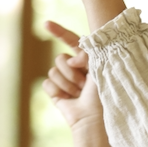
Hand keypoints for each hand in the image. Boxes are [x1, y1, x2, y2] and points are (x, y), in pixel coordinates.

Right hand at [42, 20, 115, 146]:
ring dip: (66, 83)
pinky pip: (47, 83)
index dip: (59, 32)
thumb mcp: (99, 70)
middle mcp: (76, 70)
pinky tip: (68, 100)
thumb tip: (70, 57)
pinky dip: (57, 92)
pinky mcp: (56, 93)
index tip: (46, 24)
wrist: (93, 122)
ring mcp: (65, 81)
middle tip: (83, 85)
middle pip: (60, 58)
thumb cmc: (101, 97)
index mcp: (88, 61)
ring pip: (53, 71)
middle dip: (70, 72)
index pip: (71, 41)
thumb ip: (87, 54)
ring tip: (78, 94)